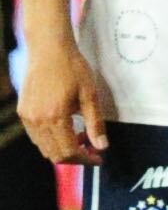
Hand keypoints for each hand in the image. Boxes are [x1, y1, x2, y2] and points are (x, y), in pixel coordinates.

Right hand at [15, 30, 107, 165]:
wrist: (49, 50)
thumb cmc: (73, 69)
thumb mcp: (90, 95)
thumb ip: (95, 123)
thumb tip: (101, 146)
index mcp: (55, 117)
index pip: (69, 151)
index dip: (86, 159)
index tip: (99, 158)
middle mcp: (37, 120)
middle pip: (55, 154)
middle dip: (75, 157)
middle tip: (92, 150)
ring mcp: (27, 116)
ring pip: (44, 147)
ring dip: (62, 149)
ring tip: (81, 138)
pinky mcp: (23, 111)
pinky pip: (36, 136)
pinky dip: (50, 139)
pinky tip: (66, 129)